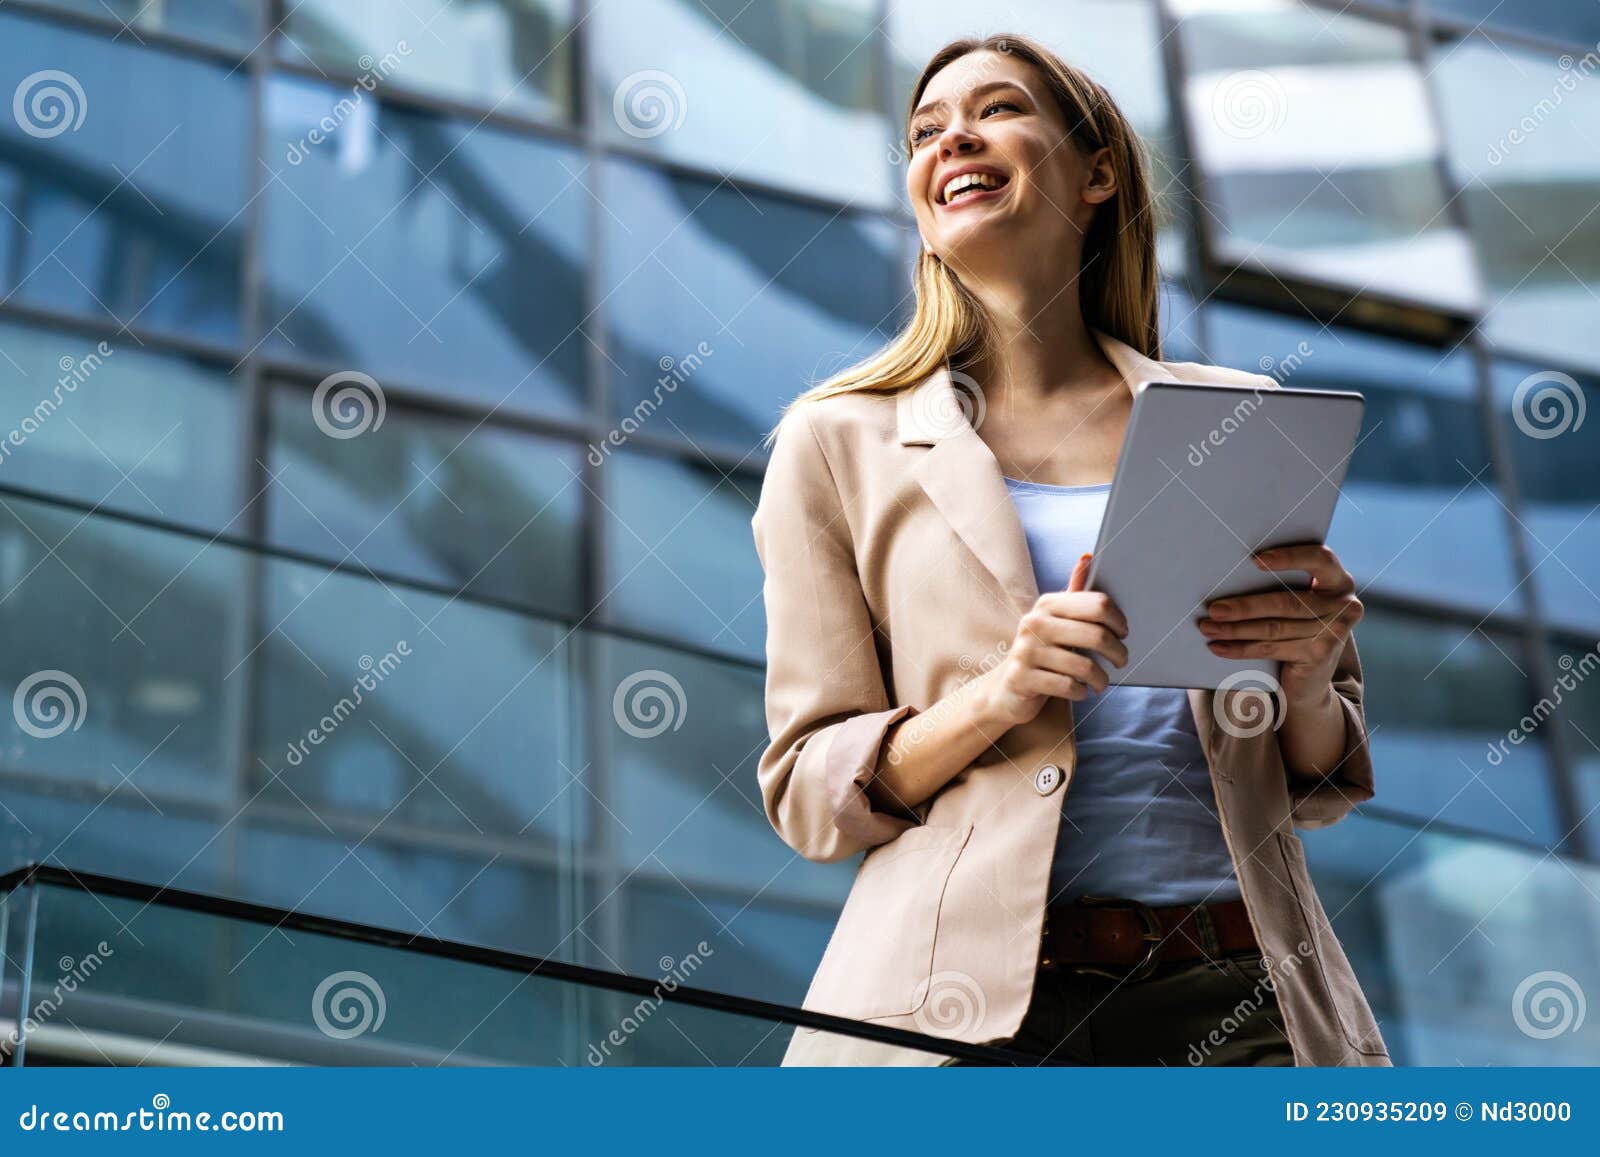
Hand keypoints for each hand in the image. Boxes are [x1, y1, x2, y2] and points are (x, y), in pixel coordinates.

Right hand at [982, 552, 1129, 728]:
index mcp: (1047, 604)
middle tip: (1122, 661)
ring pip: (1084, 667)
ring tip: (1102, 682)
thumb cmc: (1044, 650)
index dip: (1118, 621)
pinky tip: (1081, 691)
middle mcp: (1034, 623)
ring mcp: (1026, 651)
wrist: (1008, 687)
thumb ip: (1075, 593)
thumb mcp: (1057, 620)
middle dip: (1117, 652)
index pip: (1098, 604)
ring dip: (1101, 678)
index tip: (1123, 634)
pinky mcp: (1022, 678)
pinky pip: (1068, 687)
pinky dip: (1081, 692)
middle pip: (1096, 635)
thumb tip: (1087, 556)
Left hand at [1195, 543, 1362, 707]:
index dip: (1290, 558)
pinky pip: (1271, 648)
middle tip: (1214, 608)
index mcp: (1338, 580)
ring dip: (1235, 629)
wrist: (1311, 678)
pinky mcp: (1320, 655)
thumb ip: (1281, 585)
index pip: (1319, 559)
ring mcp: (1334, 632)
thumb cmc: (1296, 626)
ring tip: (1208, 627)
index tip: (1256, 561)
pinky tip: (1219, 646)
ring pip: (1274, 627)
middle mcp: (1344, 605)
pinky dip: (1240, 648)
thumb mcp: (1296, 602)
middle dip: (1245, 606)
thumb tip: (1230, 575)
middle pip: (1288, 602)